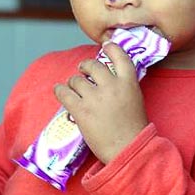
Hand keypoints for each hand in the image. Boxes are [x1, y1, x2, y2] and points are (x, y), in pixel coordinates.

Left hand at [54, 42, 147, 163]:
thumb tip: (106, 78)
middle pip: (92, 65)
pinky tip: (59, 90)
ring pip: (76, 80)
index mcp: (128, 82)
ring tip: (73, 88)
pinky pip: (64, 93)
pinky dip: (60, 90)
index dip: (111, 48)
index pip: (120, 56)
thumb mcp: (135, 99)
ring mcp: (95, 97)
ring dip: (73, 83)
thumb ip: (123, 86)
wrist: (128, 149)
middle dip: (85, 67)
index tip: (106, 45)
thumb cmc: (133, 128)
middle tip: (82, 70)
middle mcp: (111, 85)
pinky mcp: (81, 110)